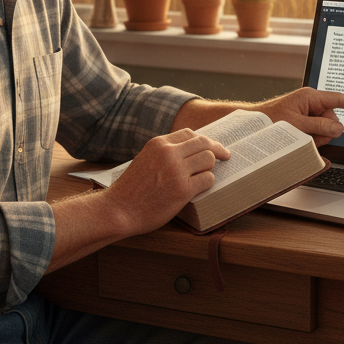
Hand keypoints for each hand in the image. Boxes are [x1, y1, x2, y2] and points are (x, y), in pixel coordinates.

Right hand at [104, 128, 230, 233]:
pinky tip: (201, 188)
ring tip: (207, 175)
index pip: (189, 133)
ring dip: (211, 167)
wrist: (118, 210)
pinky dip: (208, 183)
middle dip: (217, 149)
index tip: (211, 147)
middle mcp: (168, 153)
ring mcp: (176, 170)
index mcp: (158, 144)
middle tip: (225, 156)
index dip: (203, 140)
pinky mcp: (183, 189)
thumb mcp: (144, 160)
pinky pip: (208, 179)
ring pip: (209, 159)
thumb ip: (163, 154)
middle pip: (203, 143)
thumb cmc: (131, 190)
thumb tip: (188, 152)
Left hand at [256, 88, 343, 145]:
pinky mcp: (305, 121)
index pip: (337, 99)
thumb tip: (339, 127)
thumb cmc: (270, 121)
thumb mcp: (296, 124)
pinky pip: (317, 133)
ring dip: (316, 137)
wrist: (253, 126)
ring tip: (299, 136)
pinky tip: (300, 138)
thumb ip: (320, 126)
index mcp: (310, 97)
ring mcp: (308, 112)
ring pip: (326, 129)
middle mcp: (310, 103)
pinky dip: (311, 139)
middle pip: (332, 119)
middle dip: (324, 131)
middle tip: (307, 136)